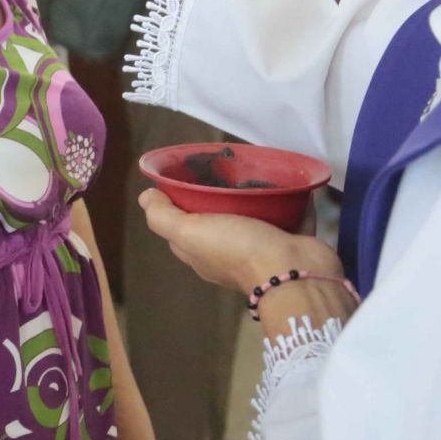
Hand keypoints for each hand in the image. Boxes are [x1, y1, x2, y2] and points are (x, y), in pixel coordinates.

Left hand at [138, 188, 337, 294]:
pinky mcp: (292, 241)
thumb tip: (145, 197)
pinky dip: (288, 200)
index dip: (177, 206)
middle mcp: (230, 254)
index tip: (183, 178)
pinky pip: (289, 215)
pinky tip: (286, 179)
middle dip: (218, 196)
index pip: (181, 228)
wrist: (295, 271)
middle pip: (217, 220)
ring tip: (252, 169)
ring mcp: (263, 250)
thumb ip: (164, 218)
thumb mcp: (190, 233)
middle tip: (221, 168)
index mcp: (203, 255)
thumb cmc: (239, 250)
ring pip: (254, 217)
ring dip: (254, 196)